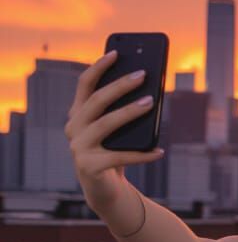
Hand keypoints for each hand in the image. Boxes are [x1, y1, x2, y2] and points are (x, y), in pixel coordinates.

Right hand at [64, 49, 162, 205]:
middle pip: (96, 101)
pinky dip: (142, 154)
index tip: (117, 52)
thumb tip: (151, 90)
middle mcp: (74, 129)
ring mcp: (78, 149)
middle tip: (143, 75)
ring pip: (106, 124)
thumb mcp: (117, 129)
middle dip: (120, 85)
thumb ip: (124, 111)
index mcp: (78, 114)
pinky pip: (120, 157)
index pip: (84, 84)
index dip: (99, 67)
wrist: (105, 189)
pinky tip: (159, 150)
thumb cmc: (114, 152)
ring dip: (129, 111)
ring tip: (151, 102)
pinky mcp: (89, 167)